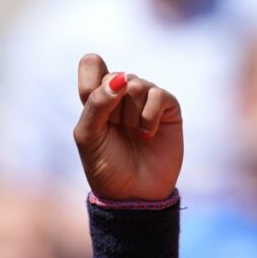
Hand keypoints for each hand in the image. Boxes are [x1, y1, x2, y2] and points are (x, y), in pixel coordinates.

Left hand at [73, 54, 182, 200]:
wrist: (133, 193)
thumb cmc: (105, 165)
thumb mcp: (88, 136)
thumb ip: (96, 104)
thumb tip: (121, 78)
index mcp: (96, 98)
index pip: (92, 64)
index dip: (92, 80)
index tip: (92, 102)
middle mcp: (121, 95)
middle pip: (115, 76)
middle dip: (112, 107)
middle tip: (116, 130)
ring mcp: (145, 100)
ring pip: (136, 84)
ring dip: (131, 114)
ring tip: (133, 134)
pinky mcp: (168, 108)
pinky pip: (158, 95)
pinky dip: (149, 116)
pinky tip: (148, 134)